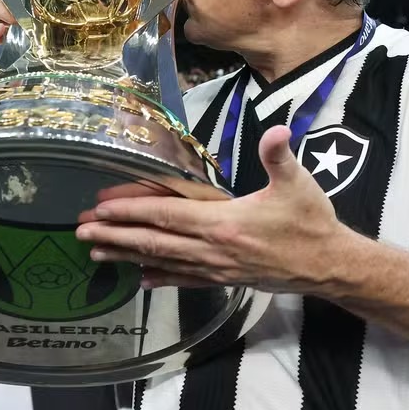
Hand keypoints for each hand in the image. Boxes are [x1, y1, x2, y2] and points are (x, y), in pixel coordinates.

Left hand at [75, 126, 351, 292]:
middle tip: (80, 233)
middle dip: (113, 237)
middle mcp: (212, 249)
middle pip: (153, 242)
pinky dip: (158, 278)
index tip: (100, 210)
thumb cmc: (311, 222)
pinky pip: (183, 279)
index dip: (131, 212)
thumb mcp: (297, 183)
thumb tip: (277, 130)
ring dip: (126, 257)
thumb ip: (279, 155)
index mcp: (223, 223)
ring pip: (161, 262)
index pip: (166, 216)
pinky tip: (138, 278)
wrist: (329, 266)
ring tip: (95, 254)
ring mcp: (216, 268)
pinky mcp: (224, 279)